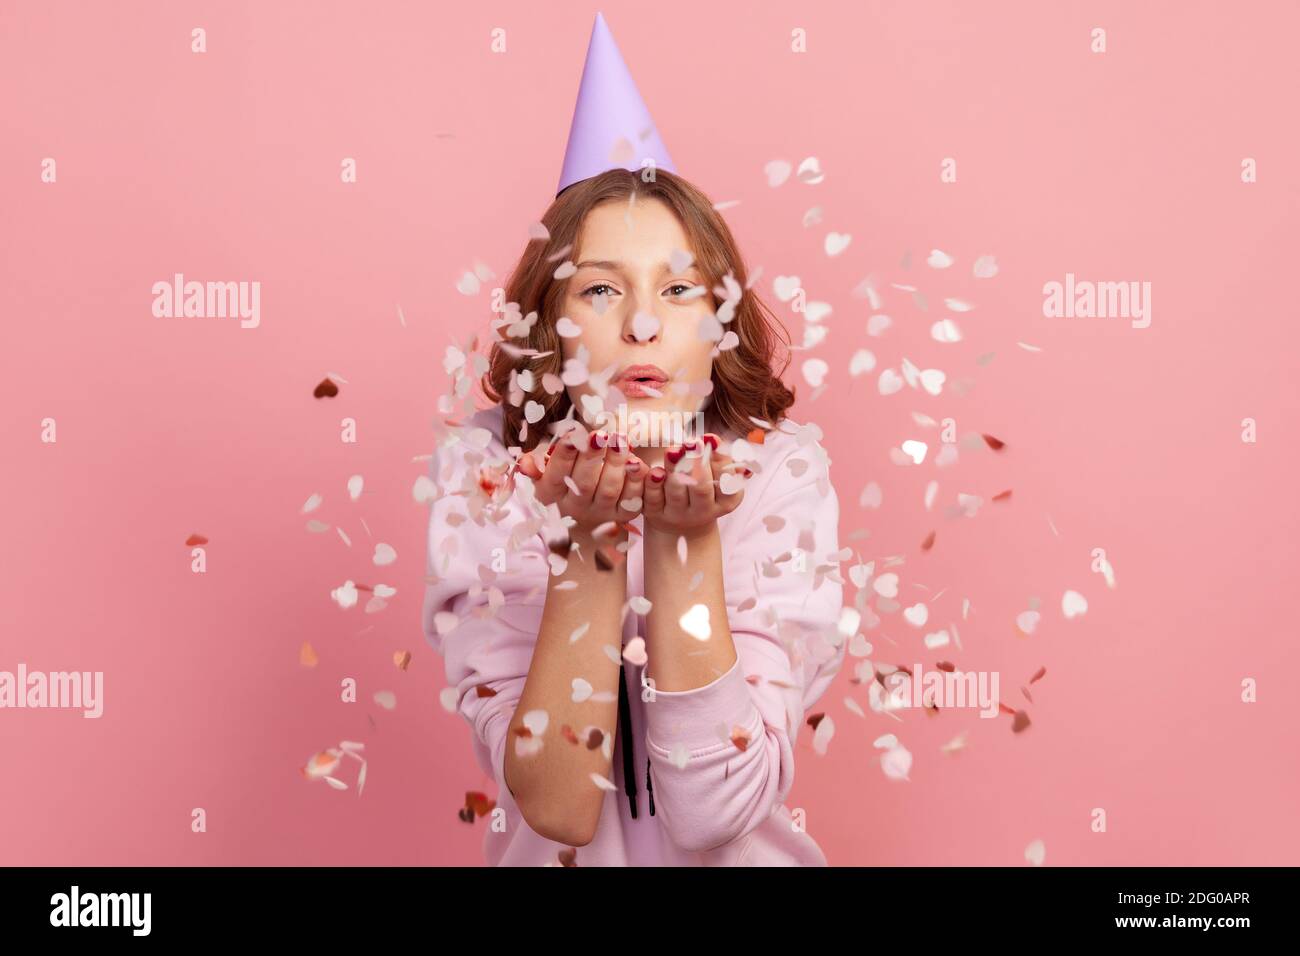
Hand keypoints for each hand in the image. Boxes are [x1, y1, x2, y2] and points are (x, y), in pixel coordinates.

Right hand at [515, 427, 646, 534]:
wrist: (587, 518)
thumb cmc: (565, 480)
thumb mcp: (546, 472)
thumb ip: (536, 463)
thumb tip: (524, 464)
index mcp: (553, 494)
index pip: (556, 475)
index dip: (563, 456)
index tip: (571, 436)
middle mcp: (575, 507)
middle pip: (583, 484)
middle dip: (591, 457)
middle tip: (600, 434)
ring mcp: (601, 512)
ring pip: (608, 490)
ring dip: (615, 464)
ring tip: (621, 440)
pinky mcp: (624, 514)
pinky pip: (632, 499)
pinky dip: (636, 481)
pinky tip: (637, 462)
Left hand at [642, 433, 747, 536]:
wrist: (681, 520)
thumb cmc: (703, 485)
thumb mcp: (716, 473)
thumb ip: (718, 456)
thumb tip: (713, 439)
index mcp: (725, 501)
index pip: (727, 484)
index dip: (720, 463)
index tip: (711, 440)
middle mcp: (703, 511)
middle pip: (701, 489)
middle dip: (697, 464)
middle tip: (692, 443)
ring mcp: (678, 515)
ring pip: (676, 493)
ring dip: (673, 470)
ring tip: (672, 451)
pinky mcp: (656, 514)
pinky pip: (652, 498)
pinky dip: (651, 483)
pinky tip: (651, 469)